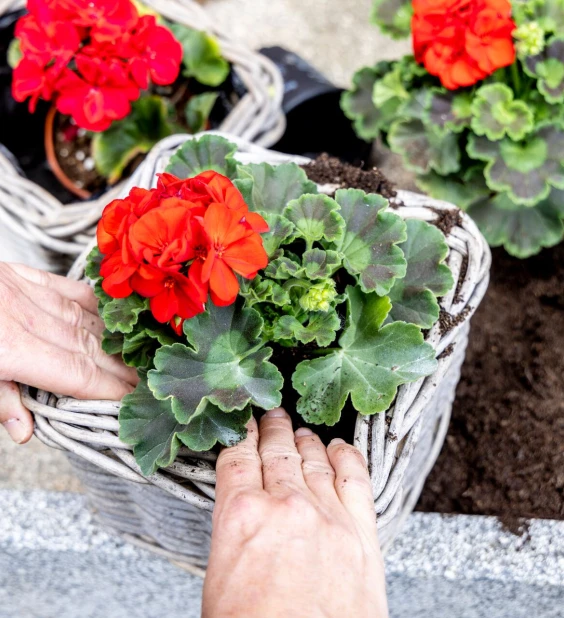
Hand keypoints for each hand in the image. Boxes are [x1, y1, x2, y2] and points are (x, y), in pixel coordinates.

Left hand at [0, 262, 137, 443]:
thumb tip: (27, 431)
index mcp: (7, 347)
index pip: (73, 372)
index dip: (107, 386)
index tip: (131, 396)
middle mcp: (22, 315)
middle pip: (86, 344)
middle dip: (118, 365)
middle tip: (143, 380)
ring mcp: (21, 288)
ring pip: (82, 314)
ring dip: (111, 336)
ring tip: (133, 353)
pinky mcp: (15, 272)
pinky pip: (64, 285)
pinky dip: (90, 300)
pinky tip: (105, 313)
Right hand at [203, 408, 387, 617]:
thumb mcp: (221, 581)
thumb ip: (236, 533)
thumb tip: (243, 515)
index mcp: (241, 518)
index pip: (239, 458)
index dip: (241, 434)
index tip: (244, 423)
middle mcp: (285, 506)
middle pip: (277, 452)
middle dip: (273, 429)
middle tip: (271, 415)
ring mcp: (328, 516)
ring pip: (314, 460)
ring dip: (305, 440)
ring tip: (300, 429)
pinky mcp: (362, 534)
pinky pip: (355, 480)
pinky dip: (347, 458)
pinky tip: (340, 447)